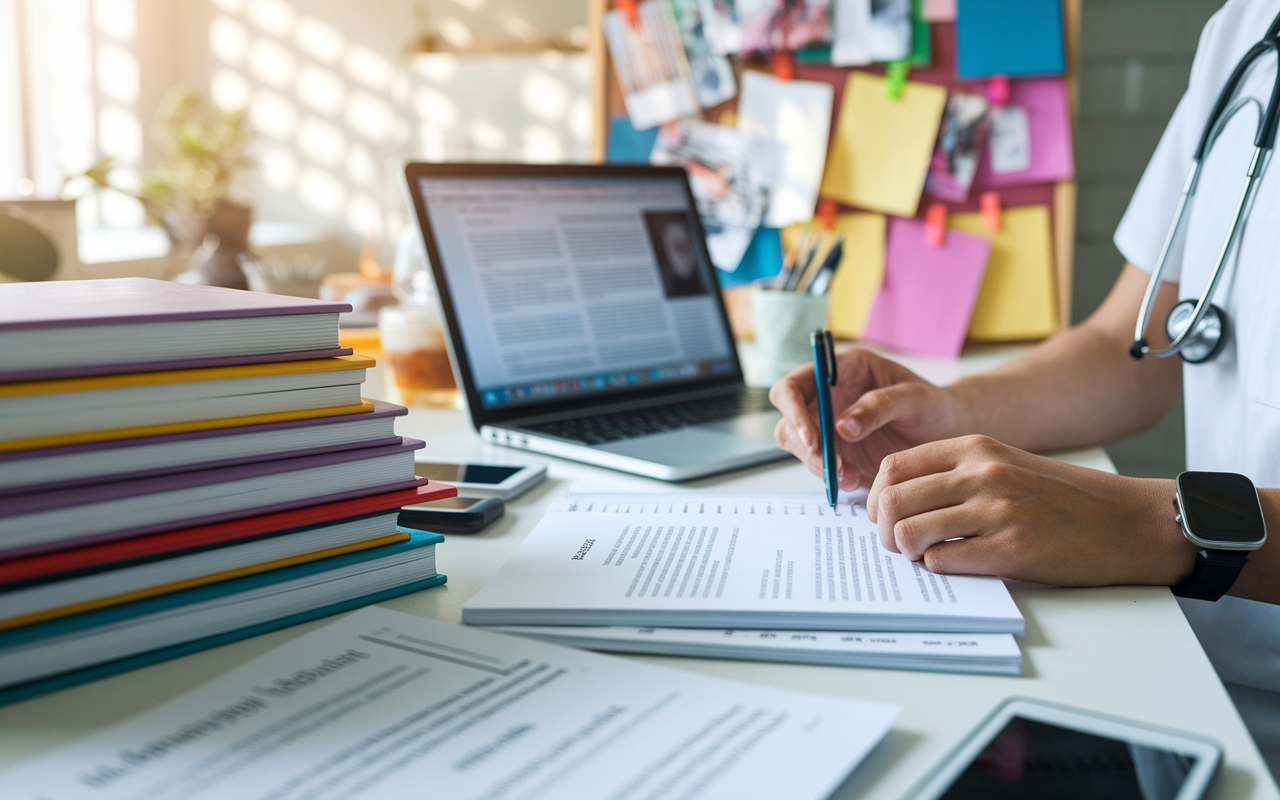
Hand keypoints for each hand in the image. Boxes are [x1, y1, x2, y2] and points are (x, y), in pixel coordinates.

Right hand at [770, 348, 961, 489]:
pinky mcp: (836, 451)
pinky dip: (829, 477)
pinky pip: (818, 465)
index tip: (813, 439)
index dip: (793, 411)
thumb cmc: (933, 406)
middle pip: (788, 419)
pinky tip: (853, 480)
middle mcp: (827, 396)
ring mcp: (828, 425)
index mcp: (842, 369)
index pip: (794, 386)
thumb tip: (842, 427)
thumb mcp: (915, 399)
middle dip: (805, 445)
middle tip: (833, 467)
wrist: (946, 432)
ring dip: (817, 464)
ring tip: (849, 477)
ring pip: (798, 445)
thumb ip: (880, 406)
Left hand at [865, 435, 1197, 586]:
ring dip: (906, 552)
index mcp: (975, 448)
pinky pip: (943, 561)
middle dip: (883, 530)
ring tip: (923, 558)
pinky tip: (956, 565)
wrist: (1129, 522)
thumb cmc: (1065, 499)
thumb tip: (897, 502)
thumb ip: (956, 475)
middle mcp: (982, 473)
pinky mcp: (1013, 548)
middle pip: (892, 499)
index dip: (876, 497)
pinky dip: (937, 568)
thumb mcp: (1006, 465)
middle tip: (896, 545)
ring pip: (909, 532)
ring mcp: (997, 510)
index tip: (883, 516)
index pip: (894, 467)